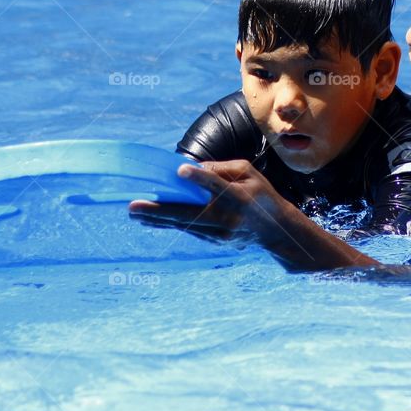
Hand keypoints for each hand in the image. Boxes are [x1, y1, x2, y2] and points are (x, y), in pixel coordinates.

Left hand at [129, 160, 291, 243]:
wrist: (276, 230)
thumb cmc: (260, 194)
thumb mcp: (248, 173)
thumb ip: (221, 169)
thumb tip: (191, 168)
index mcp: (240, 196)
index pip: (218, 185)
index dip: (201, 178)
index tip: (181, 170)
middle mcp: (229, 218)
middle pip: (190, 214)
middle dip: (160, 211)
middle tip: (133, 208)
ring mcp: (221, 234)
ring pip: (185, 225)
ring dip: (158, 219)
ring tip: (135, 214)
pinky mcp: (216, 242)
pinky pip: (190, 229)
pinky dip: (171, 223)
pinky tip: (152, 219)